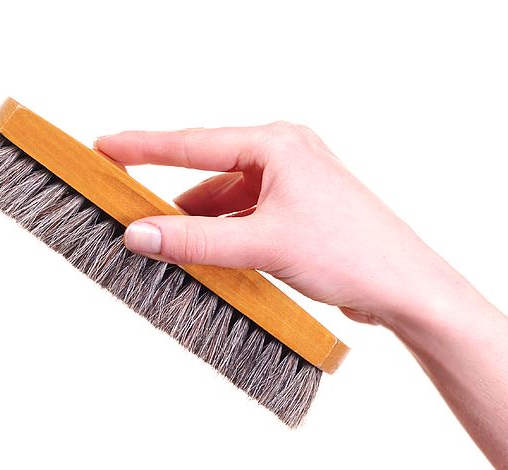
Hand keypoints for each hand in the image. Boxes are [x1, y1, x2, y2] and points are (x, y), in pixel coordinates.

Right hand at [95, 123, 451, 327]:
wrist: (404, 287)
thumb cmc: (349, 252)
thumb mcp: (262, 245)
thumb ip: (196, 240)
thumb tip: (140, 233)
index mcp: (277, 144)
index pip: (193, 143)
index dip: (143, 147)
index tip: (103, 147)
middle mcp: (285, 155)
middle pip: (208, 173)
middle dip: (172, 199)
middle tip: (130, 215)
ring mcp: (295, 184)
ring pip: (227, 201)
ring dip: (200, 225)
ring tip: (166, 248)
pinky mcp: (301, 213)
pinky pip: (247, 218)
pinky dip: (224, 236)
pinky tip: (206, 258)